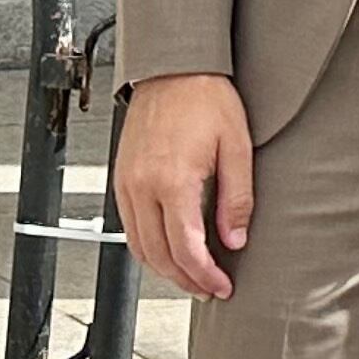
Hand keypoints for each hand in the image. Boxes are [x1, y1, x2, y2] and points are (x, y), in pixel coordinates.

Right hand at [112, 72, 253, 302]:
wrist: (174, 69)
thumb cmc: (208, 99)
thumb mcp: (237, 146)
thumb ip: (236, 198)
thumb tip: (235, 240)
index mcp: (172, 182)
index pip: (186, 248)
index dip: (205, 275)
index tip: (222, 287)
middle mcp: (141, 188)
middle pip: (158, 255)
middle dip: (185, 280)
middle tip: (210, 289)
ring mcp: (126, 185)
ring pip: (138, 247)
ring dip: (164, 268)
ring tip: (193, 277)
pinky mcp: (121, 180)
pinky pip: (130, 227)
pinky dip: (148, 247)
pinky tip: (171, 249)